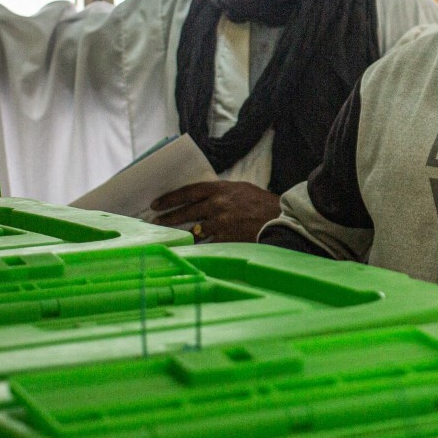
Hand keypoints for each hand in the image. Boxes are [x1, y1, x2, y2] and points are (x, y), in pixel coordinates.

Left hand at [151, 180, 282, 242]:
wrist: (281, 219)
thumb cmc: (263, 204)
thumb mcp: (241, 189)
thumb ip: (222, 193)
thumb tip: (204, 199)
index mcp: (221, 189)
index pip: (188, 192)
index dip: (170, 198)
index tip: (157, 204)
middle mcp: (218, 204)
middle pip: (186, 211)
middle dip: (168, 217)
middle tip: (156, 222)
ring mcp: (221, 222)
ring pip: (193, 229)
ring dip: (180, 233)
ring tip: (170, 237)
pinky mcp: (226, 238)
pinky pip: (206, 244)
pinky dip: (197, 246)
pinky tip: (188, 249)